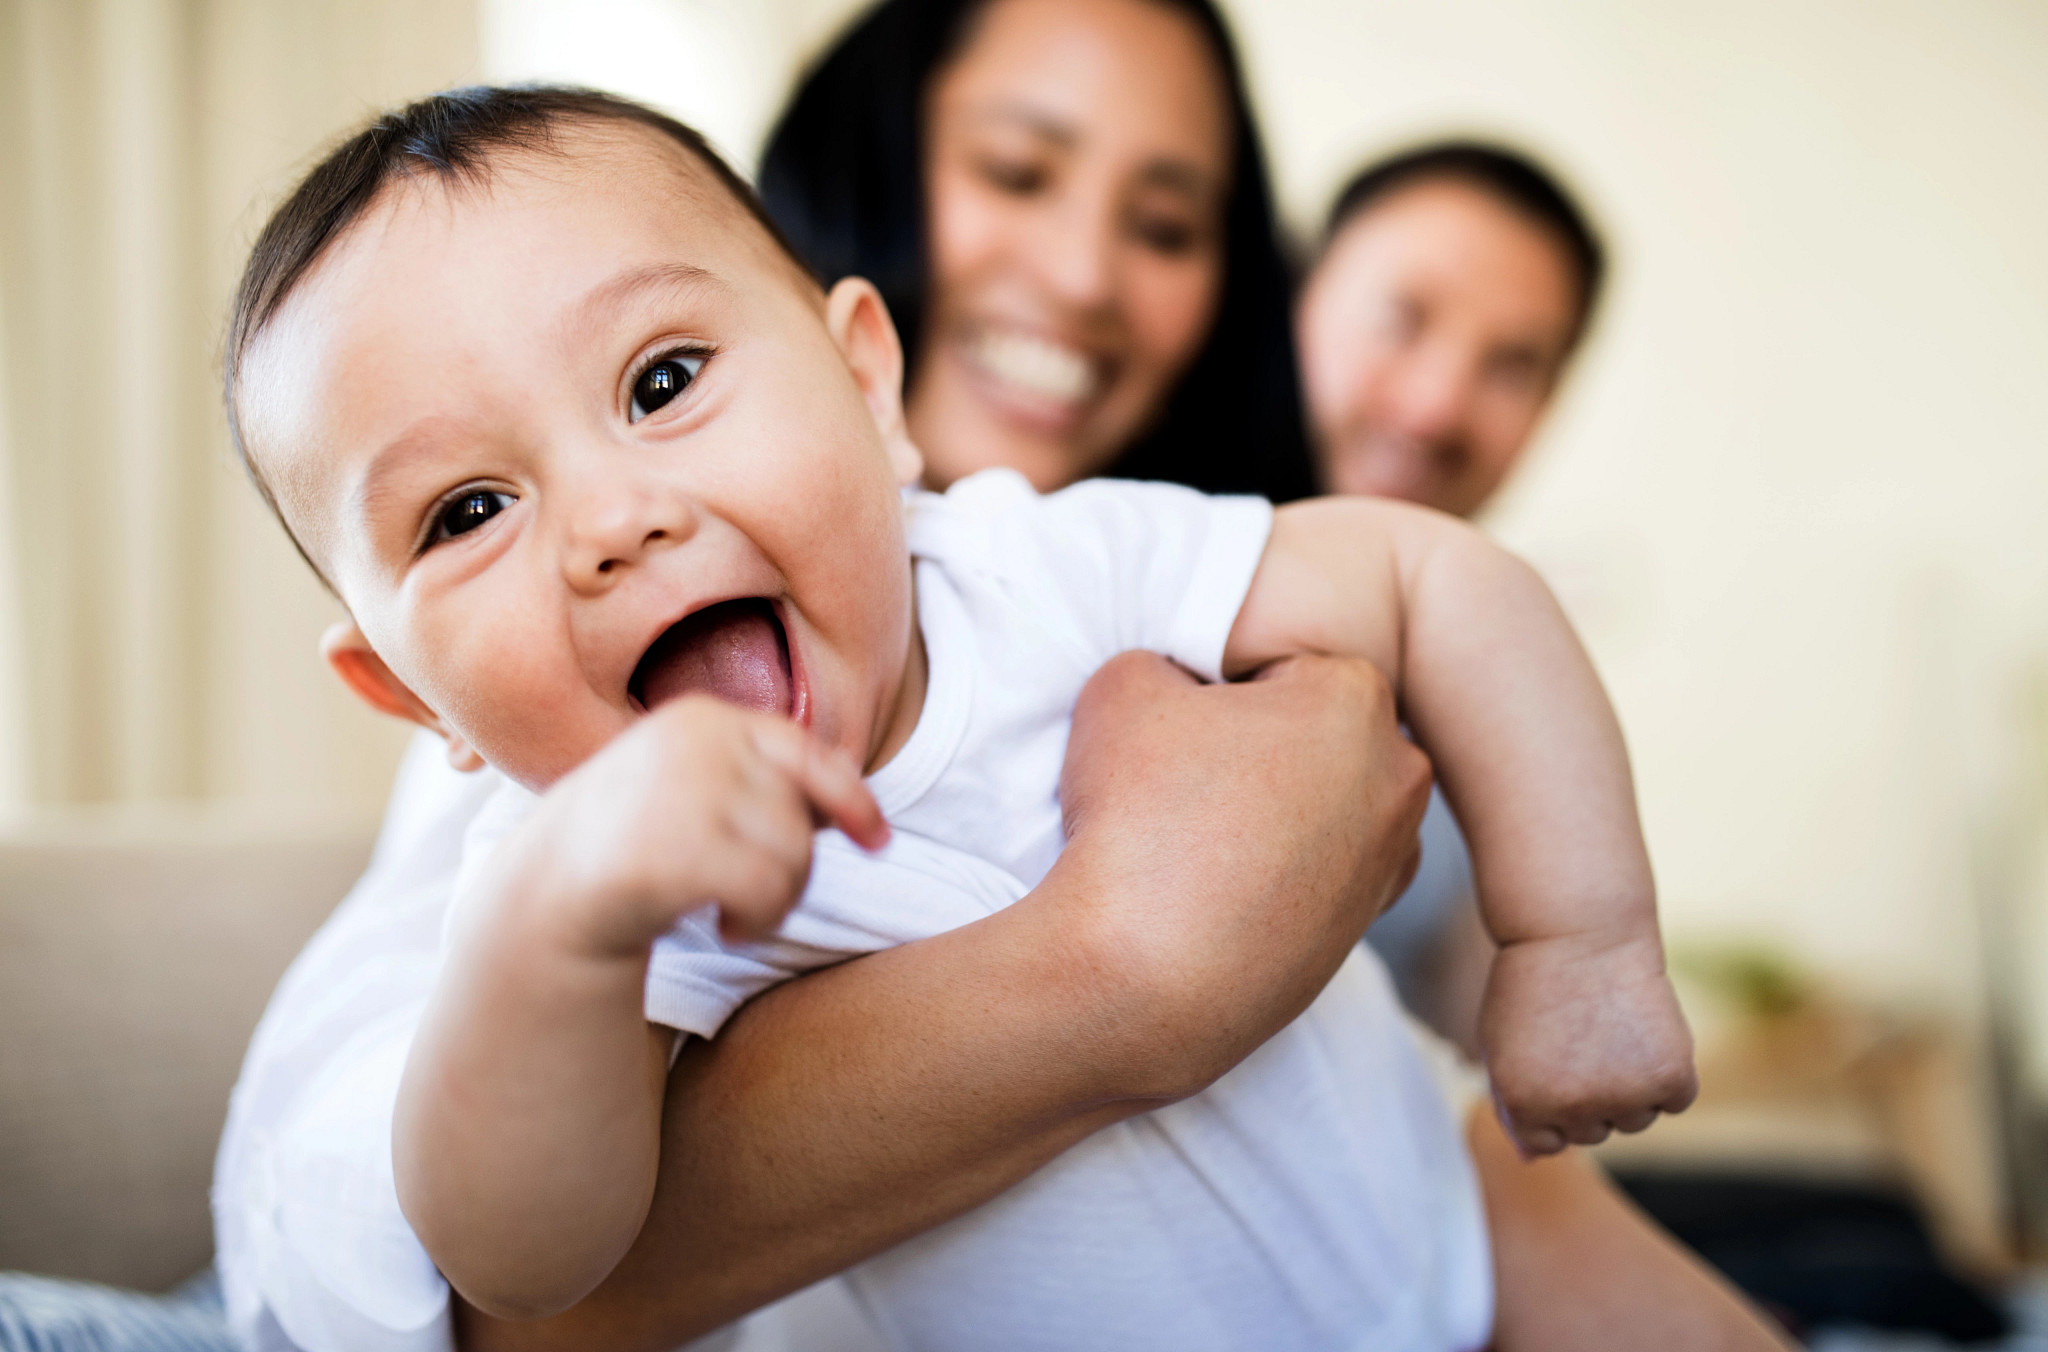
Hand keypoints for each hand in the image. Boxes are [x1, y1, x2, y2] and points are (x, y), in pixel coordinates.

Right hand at [498, 696, 886, 953]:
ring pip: (793, 856)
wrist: (547, 892)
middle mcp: (695, 743)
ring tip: (733, 914)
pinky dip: (757, 921)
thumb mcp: (697, 791)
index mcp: (703, 719)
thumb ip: (765, 787)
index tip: (878, 840)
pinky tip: (722, 928)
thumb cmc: (635, 841)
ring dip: (775, 903)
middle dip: (794, 869)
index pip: (805, 752)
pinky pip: (765, 891)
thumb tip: (860, 813)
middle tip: (750, 900)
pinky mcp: (670, 849)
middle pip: (802, 814)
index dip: (853, 798)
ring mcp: (680, 791)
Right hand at [1058, 651, 1432, 1095]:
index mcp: (1357, 698)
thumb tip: (1181, 687)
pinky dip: (1276, 873)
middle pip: (1311, 731)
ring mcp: (1389, 861)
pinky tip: (1217, 892)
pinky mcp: (1362, 930)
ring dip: (1270, 809)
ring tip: (1196, 842)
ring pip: (1318, 802)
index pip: (1279, 663)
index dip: (1215, 687)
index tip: (1173, 728)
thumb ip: (1164, 661)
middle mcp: (1398, 776)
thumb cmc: (1138, 822)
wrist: (1142, 982)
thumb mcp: (1123, 688)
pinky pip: (1314, 872)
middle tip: (1182, 782)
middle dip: (1255, 745)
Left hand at [1479, 927, 1697, 1155]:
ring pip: (1636, 1119)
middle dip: (1588, 1094)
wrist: (1579, 930)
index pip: (1546, 1144)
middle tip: (1580, 1036)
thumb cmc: (1533, 985)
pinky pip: (1674, 1099)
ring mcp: (1625, 1094)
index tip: (1549, 1059)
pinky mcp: (1672, 1076)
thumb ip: (1515, 1107)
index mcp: (1524, 1104)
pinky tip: (1642, 1029)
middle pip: (1593, 1133)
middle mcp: (1574, 1107)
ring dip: (1629, 1086)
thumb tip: (1529, 1163)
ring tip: (1609, 1028)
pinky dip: (1666, 1072)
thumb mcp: (1502, 1045)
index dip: (1549, 1101)